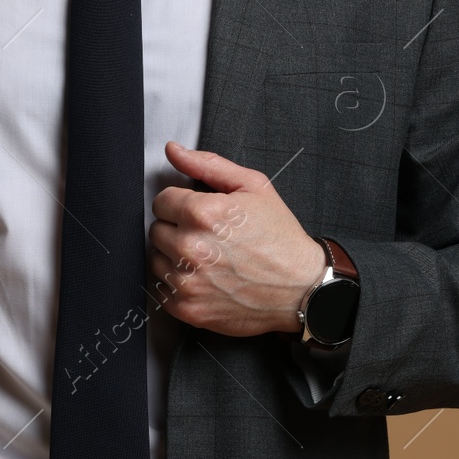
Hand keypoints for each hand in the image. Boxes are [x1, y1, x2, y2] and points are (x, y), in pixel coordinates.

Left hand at [149, 141, 325, 336]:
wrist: (302, 288)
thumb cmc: (280, 239)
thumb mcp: (253, 187)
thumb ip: (208, 165)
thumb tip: (173, 151)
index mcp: (202, 214)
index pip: (161, 201)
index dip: (182, 204)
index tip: (201, 215)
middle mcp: (189, 248)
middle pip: (157, 229)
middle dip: (178, 229)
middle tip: (209, 238)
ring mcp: (187, 281)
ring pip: (156, 259)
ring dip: (175, 257)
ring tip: (208, 259)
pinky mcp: (187, 308)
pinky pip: (162, 289)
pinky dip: (179, 284)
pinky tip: (205, 279)